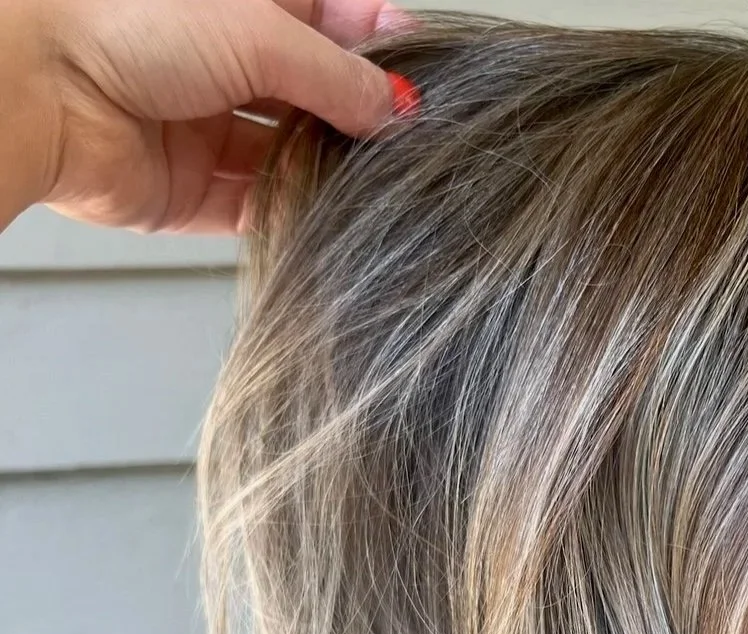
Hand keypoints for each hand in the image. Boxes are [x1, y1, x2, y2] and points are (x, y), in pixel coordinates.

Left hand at [3, 0, 418, 234]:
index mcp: (238, 3)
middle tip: (403, 134)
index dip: (374, 44)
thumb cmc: (122, 22)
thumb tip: (397, 106)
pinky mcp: (190, 189)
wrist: (38, 88)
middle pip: (311, 94)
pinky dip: (290, 210)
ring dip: (326, 165)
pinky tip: (323, 210)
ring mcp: (206, 127)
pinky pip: (255, 206)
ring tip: (368, 175)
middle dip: (355, 114)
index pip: (326, 22)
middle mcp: (221, 62)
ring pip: (289, 153)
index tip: (419, 72)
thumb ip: (336, 75)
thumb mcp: (258, 32)